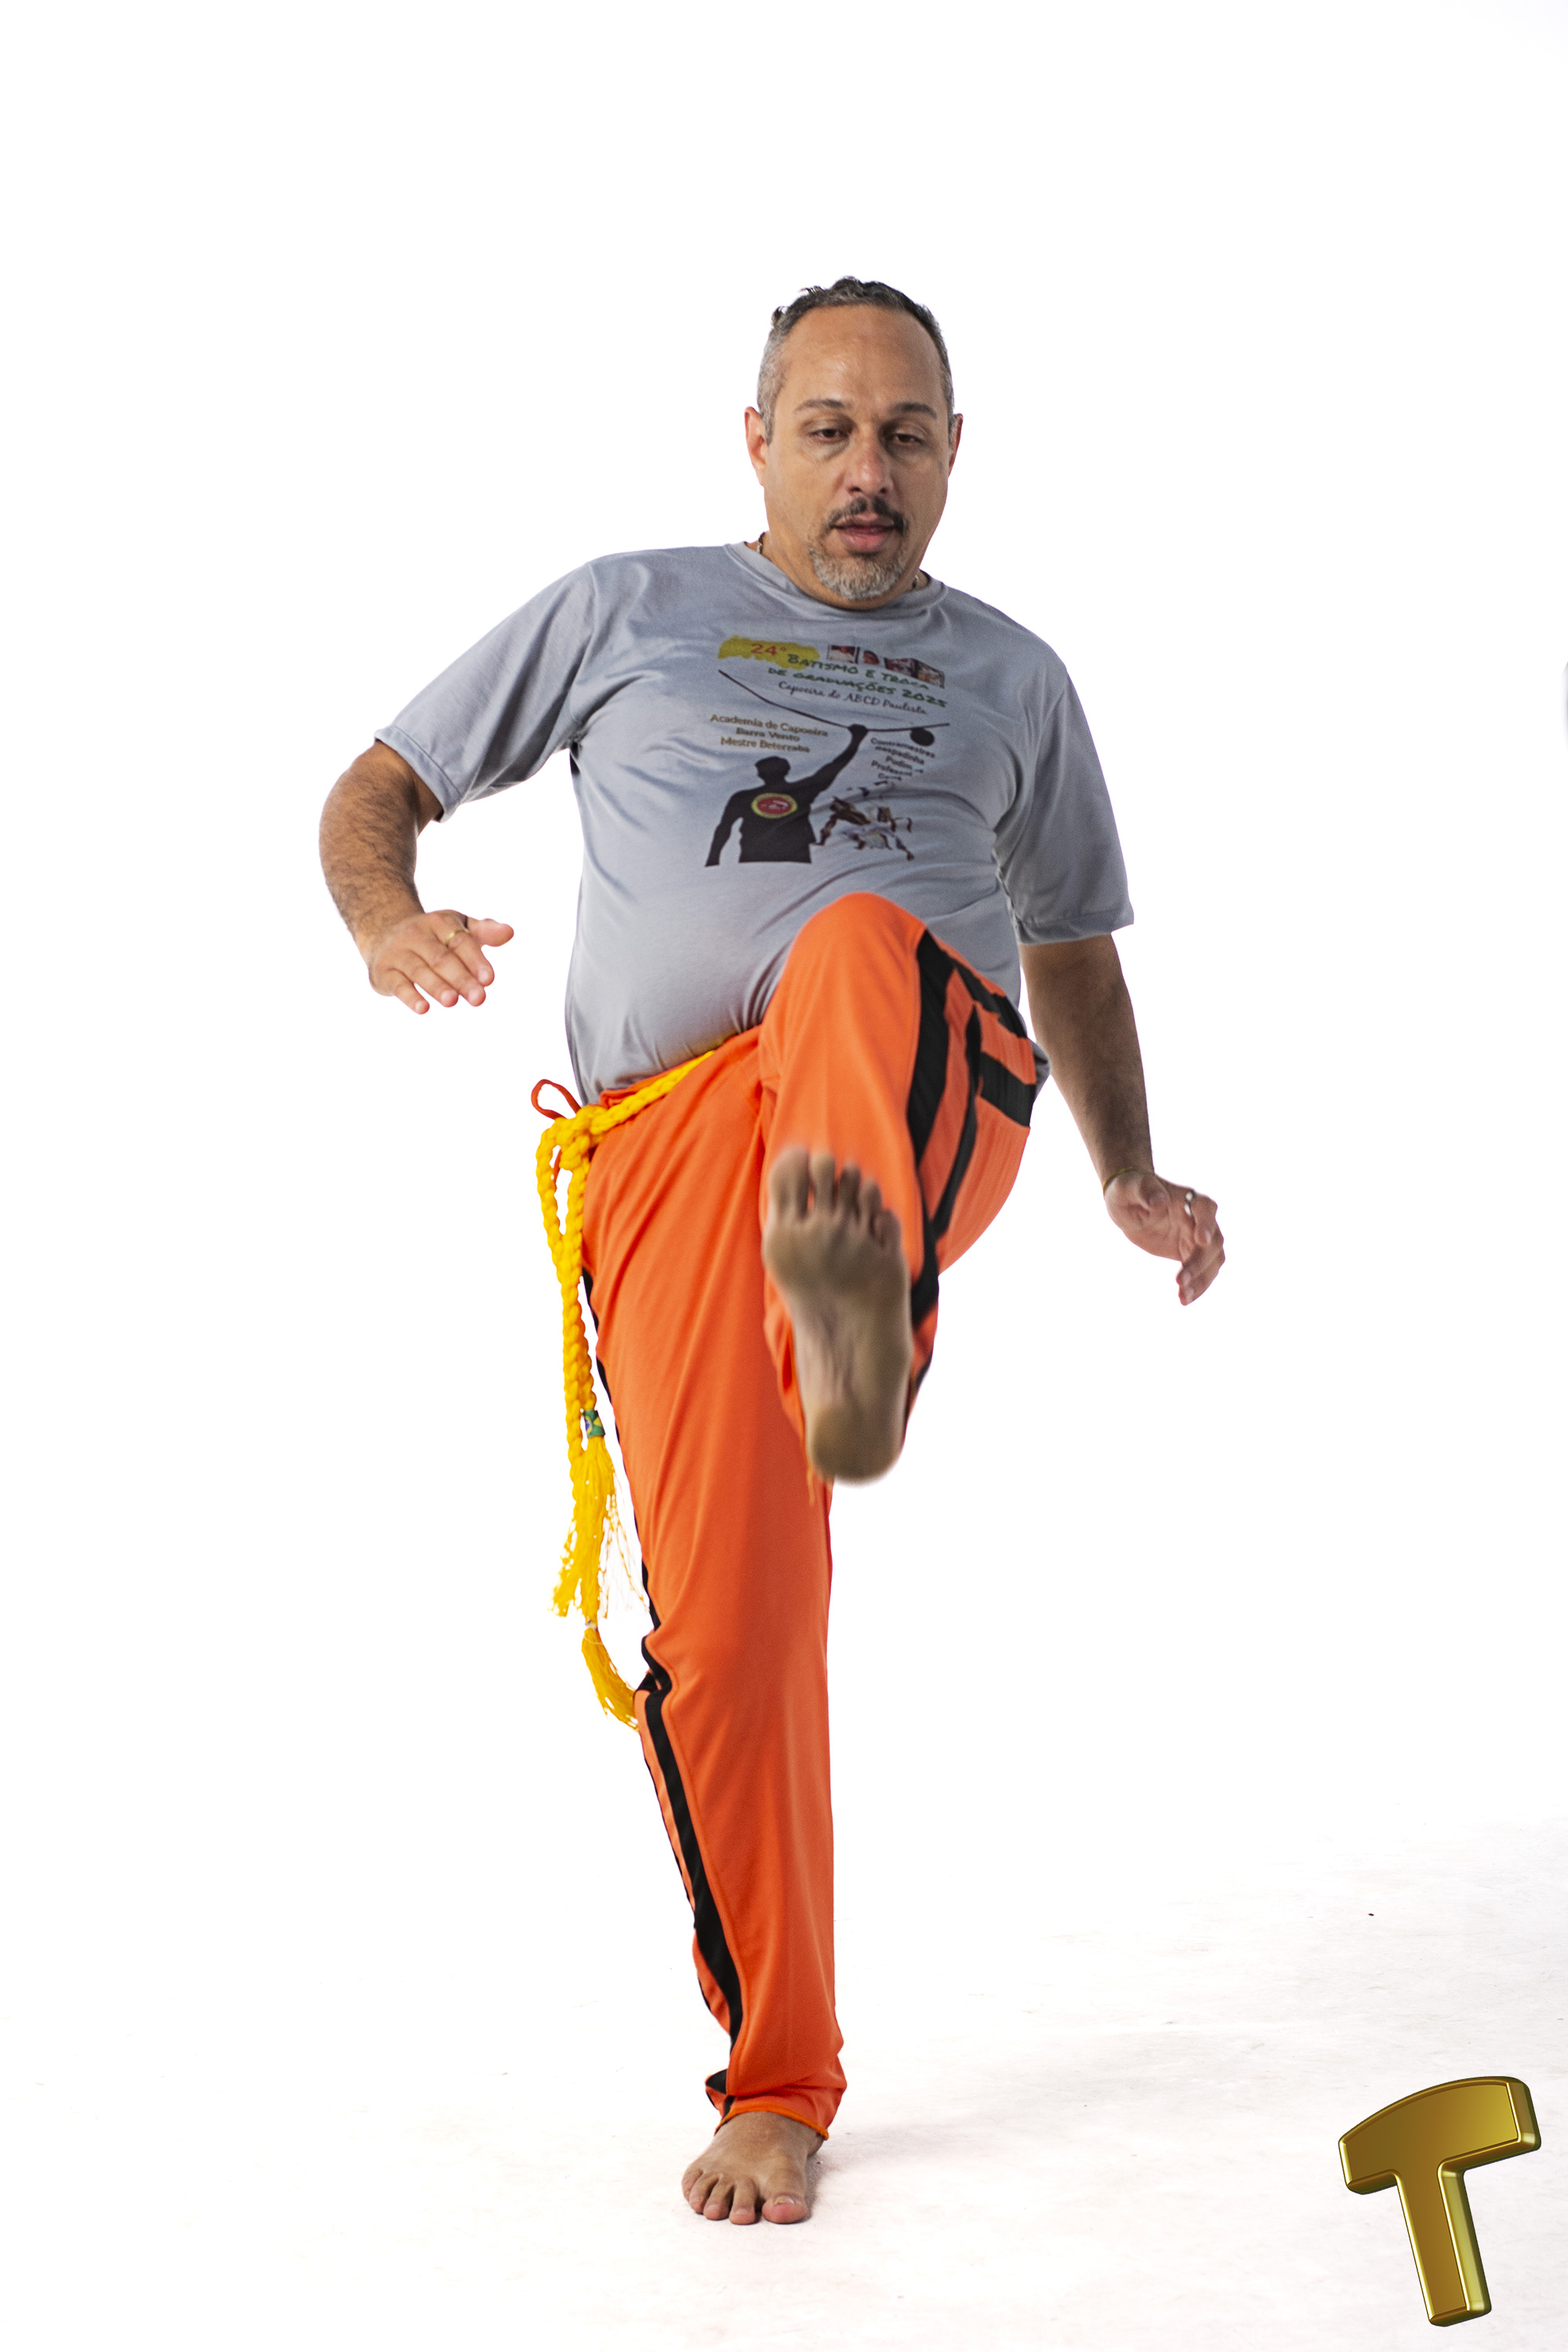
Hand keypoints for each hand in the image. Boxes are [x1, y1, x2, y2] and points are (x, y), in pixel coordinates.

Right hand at [365, 909, 514, 1013]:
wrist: (383, 931)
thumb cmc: (434, 937)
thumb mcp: (457, 927)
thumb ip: (484, 931)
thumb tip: (509, 932)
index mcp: (439, 922)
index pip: (460, 942)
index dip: (475, 960)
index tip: (489, 980)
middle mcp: (417, 935)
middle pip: (442, 958)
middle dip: (461, 979)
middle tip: (479, 998)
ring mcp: (399, 953)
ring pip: (420, 971)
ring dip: (437, 986)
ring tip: (452, 1001)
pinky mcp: (384, 971)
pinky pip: (398, 984)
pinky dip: (410, 996)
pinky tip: (423, 1008)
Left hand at [1103, 1170, 1224, 1304]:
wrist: (1128, 1204)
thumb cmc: (1127, 1190)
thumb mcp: (1128, 1188)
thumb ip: (1144, 1190)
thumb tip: (1159, 1200)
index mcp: (1187, 1198)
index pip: (1205, 1208)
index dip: (1206, 1224)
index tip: (1202, 1241)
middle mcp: (1198, 1217)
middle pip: (1212, 1241)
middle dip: (1199, 1263)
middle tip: (1179, 1282)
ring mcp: (1197, 1236)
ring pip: (1213, 1260)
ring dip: (1201, 1280)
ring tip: (1182, 1297)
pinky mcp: (1190, 1252)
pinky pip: (1202, 1272)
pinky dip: (1196, 1287)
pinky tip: (1184, 1300)